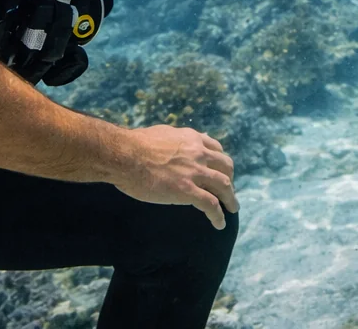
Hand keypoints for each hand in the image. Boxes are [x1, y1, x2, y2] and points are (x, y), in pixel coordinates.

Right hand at [117, 124, 237, 228]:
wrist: (124, 155)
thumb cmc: (135, 144)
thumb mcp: (163, 133)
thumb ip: (175, 139)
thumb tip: (177, 140)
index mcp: (192, 139)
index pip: (216, 149)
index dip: (221, 162)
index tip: (222, 171)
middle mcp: (199, 154)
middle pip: (226, 167)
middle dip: (230, 179)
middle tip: (228, 191)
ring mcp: (195, 172)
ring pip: (224, 186)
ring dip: (231, 199)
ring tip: (233, 209)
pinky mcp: (187, 191)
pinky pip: (210, 205)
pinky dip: (218, 215)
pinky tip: (220, 224)